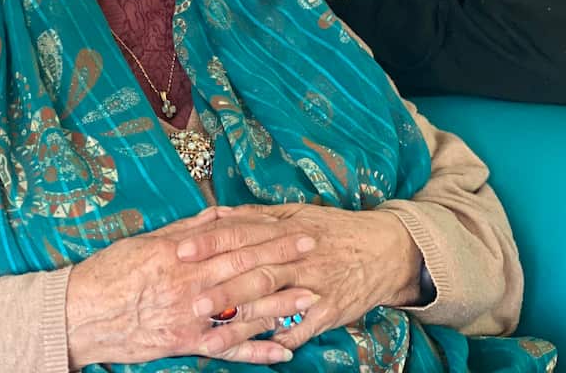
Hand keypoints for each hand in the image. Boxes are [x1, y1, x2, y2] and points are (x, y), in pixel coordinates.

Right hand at [65, 208, 317, 367]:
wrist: (81, 314)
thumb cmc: (110, 273)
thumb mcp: (147, 242)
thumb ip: (186, 231)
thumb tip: (219, 215)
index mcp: (182, 255)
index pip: (236, 242)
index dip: (270, 237)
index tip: (298, 229)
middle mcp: (191, 285)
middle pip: (246, 271)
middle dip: (283, 261)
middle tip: (316, 252)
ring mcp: (191, 317)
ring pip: (244, 311)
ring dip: (280, 305)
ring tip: (311, 297)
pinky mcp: (185, 344)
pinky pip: (227, 350)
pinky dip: (256, 352)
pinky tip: (282, 351)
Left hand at [180, 204, 422, 352]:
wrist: (385, 248)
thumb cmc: (334, 230)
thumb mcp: (296, 213)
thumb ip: (256, 215)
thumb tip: (218, 214)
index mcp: (285, 228)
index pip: (241, 235)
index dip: (210, 243)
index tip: (181, 252)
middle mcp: (297, 256)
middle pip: (253, 272)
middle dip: (221, 289)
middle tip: (190, 303)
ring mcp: (314, 284)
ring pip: (273, 304)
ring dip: (241, 324)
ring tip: (212, 339)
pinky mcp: (330, 309)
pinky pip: (303, 328)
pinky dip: (282, 340)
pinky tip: (261, 353)